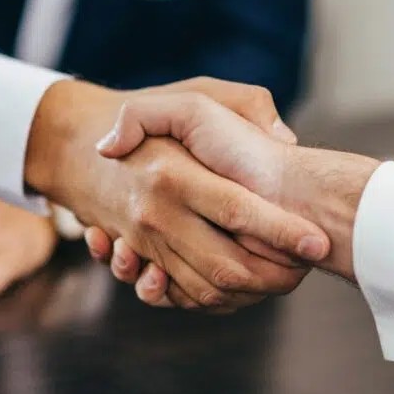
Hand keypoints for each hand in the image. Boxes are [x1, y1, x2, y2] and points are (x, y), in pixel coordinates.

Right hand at [23, 78, 328, 311]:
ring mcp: (146, 243)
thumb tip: (282, 137)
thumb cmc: (148, 116)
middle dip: (275, 276)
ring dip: (252, 293)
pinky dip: (213, 299)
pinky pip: (179, 296)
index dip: (282, 230)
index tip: (317, 243)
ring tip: (285, 278)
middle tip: (307, 270)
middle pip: (227, 265)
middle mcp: (157, 215)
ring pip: (207, 289)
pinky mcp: (140, 259)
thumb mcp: (192, 93)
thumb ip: (242, 102)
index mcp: (174, 175)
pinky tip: (241, 287)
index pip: (237, 209)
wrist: (75, 145)